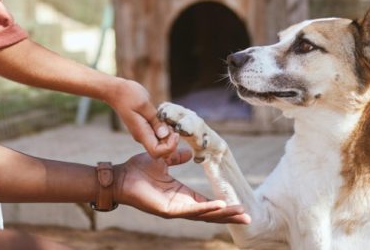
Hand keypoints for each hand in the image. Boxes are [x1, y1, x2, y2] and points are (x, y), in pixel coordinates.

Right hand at [107, 78, 177, 157]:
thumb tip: (165, 134)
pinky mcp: (145, 127)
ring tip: (169, 119)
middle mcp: (142, 136)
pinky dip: (164, 129)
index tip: (175, 133)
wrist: (116, 91)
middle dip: (171, 141)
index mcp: (141, 133)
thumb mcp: (144, 105)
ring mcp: (143, 133)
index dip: (170, 147)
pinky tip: (165, 117)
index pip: (157, 152)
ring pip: (160, 142)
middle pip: (160, 150)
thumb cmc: (128, 95)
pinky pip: (157, 134)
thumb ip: (155, 120)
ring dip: (169, 134)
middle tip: (174, 125)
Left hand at [114, 149, 250, 223]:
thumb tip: (190, 153)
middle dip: (229, 215)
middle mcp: (180, 205)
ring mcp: (174, 209)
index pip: (206, 203)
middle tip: (248, 216)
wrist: (120, 175)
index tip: (239, 206)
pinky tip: (220, 206)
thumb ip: (176, 156)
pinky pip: (190, 210)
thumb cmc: (138, 169)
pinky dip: (206, 208)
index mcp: (181, 195)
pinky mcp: (167, 210)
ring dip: (222, 214)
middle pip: (210, 213)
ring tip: (240, 213)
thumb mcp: (163, 159)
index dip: (222, 206)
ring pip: (203, 214)